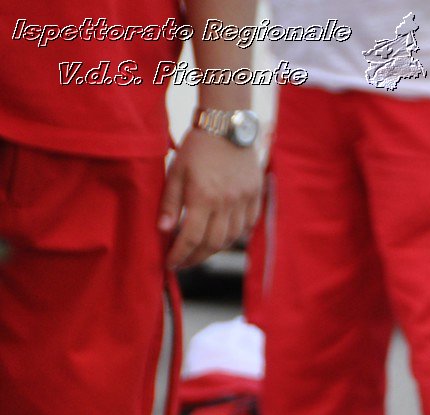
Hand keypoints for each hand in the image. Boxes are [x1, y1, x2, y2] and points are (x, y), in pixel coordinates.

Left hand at [159, 129, 262, 269]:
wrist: (227, 126)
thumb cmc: (197, 147)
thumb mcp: (176, 171)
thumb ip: (170, 202)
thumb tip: (164, 230)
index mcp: (204, 197)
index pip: (191, 237)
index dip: (180, 255)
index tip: (170, 264)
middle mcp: (227, 203)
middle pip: (213, 244)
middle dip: (196, 257)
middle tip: (183, 262)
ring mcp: (244, 201)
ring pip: (231, 238)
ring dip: (214, 249)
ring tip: (200, 250)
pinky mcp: (256, 196)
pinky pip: (248, 226)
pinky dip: (235, 236)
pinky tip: (223, 236)